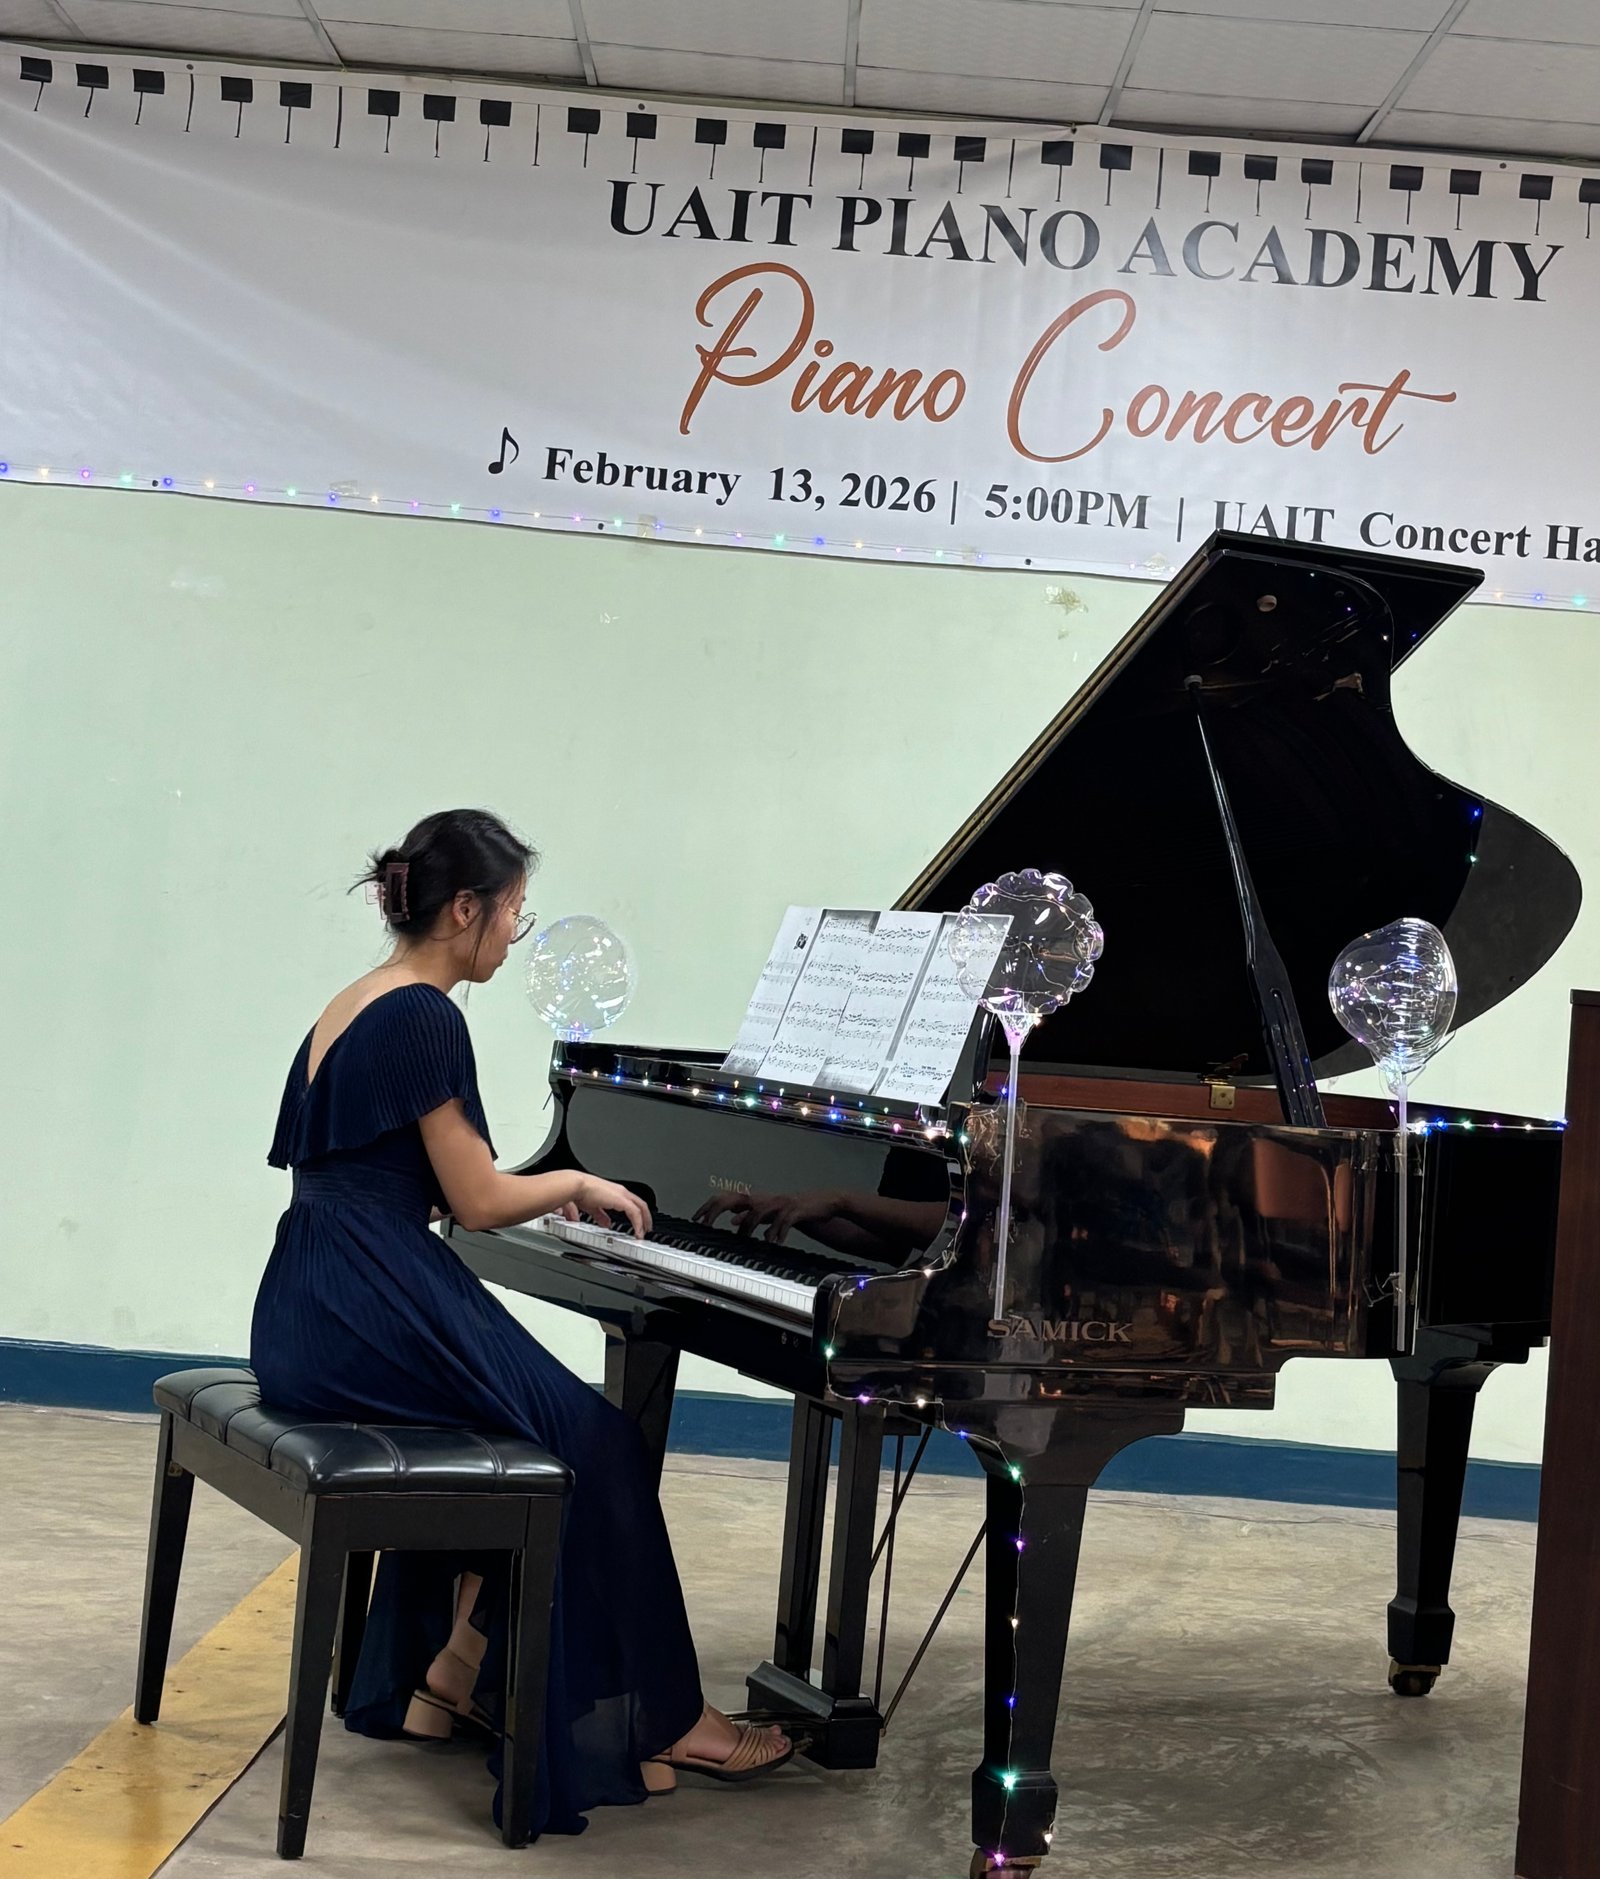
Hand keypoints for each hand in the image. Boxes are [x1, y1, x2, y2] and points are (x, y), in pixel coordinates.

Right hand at [574, 1174, 651, 1238]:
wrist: (577, 1186)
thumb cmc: (581, 1193)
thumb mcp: (593, 1207)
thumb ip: (600, 1216)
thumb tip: (606, 1224)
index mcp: (615, 1192)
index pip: (632, 1202)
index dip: (638, 1213)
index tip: (639, 1223)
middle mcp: (621, 1192)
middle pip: (641, 1204)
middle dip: (646, 1217)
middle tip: (647, 1229)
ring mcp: (622, 1195)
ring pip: (641, 1208)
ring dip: (644, 1221)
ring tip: (644, 1233)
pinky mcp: (621, 1200)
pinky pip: (635, 1213)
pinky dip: (638, 1223)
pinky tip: (638, 1232)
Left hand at [693, 1188, 841, 1244]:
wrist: (825, 1203)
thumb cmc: (795, 1210)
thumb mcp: (769, 1214)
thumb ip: (751, 1217)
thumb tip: (732, 1222)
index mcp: (759, 1199)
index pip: (729, 1198)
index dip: (711, 1206)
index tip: (697, 1219)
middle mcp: (767, 1198)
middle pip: (736, 1198)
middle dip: (719, 1210)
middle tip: (706, 1224)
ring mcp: (781, 1203)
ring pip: (759, 1210)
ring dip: (749, 1224)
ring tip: (743, 1237)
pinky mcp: (796, 1210)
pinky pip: (783, 1221)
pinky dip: (777, 1231)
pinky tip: (774, 1242)